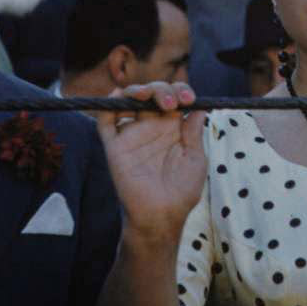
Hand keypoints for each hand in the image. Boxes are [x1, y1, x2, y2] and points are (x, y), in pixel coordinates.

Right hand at [96, 82, 206, 244]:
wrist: (162, 216)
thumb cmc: (182, 190)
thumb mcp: (195, 158)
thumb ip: (194, 132)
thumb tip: (201, 106)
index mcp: (173, 127)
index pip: (173, 97)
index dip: (181, 90)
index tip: (190, 99)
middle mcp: (151, 127)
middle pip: (152, 94)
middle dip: (161, 89)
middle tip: (172, 102)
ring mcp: (132, 134)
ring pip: (127, 100)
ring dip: (136, 90)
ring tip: (147, 96)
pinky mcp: (114, 146)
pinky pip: (105, 121)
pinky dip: (107, 104)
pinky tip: (117, 97)